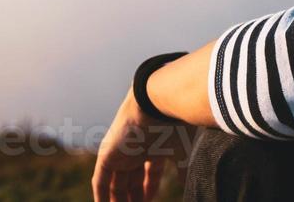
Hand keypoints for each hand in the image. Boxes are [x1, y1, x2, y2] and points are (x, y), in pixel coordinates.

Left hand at [91, 87, 189, 201]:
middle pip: (131, 179)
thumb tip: (193, 186)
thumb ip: (184, 171)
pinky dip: (101, 196)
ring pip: (116, 183)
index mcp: (154, 145)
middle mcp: (136, 148)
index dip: (149, 190)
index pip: (149, 173)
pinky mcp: (107, 154)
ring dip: (120, 201)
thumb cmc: (176, 123)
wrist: (159, 101)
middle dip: (135, 198)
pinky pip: (100, 180)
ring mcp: (121, 151)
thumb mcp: (182, 152)